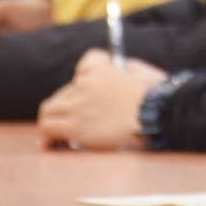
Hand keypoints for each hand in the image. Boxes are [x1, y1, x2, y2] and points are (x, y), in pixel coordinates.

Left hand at [35, 52, 165, 149]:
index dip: (88, 75)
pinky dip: (47, 136)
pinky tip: (53, 144)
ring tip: (59, 134)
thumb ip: (128, 70)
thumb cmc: (158, 98)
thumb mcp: (145, 74)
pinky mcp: (75, 126)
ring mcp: (77, 105)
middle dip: (70, 106)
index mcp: (101, 68)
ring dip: (54, 120)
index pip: (87, 61)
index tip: (92, 87)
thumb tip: (121, 73)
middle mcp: (84, 83)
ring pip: (49, 109)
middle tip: (77, 121)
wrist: (157, 116)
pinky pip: (47, 128)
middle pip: (66, 92)